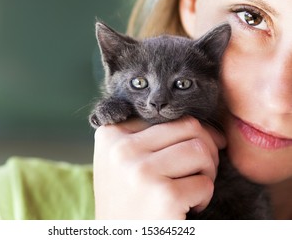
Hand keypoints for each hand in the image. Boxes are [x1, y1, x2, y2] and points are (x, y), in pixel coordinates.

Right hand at [93, 117, 225, 218]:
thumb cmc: (127, 198)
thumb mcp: (124, 160)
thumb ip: (153, 136)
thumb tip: (215, 132)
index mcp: (110, 134)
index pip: (167, 116)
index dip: (189, 132)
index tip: (193, 152)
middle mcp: (122, 149)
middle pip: (188, 127)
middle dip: (205, 148)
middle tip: (198, 170)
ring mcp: (141, 171)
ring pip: (200, 150)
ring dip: (206, 171)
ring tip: (191, 187)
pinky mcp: (164, 196)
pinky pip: (204, 183)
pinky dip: (203, 197)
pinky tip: (185, 208)